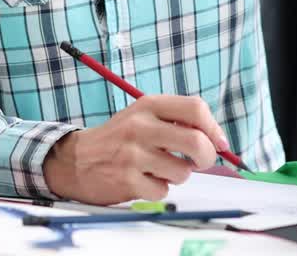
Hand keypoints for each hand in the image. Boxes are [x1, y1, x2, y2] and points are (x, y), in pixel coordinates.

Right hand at [42, 95, 230, 204]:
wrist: (76, 159)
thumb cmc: (120, 138)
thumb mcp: (144, 116)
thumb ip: (177, 121)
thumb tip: (217, 141)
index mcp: (149, 105)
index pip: (195, 108)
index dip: (214, 128)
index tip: (219, 142)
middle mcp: (141, 126)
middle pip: (195, 142)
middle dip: (207, 157)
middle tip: (202, 162)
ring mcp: (133, 154)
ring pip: (183, 172)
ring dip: (179, 175)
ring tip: (161, 169)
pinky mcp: (127, 179)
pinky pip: (163, 191)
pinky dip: (159, 190)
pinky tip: (144, 180)